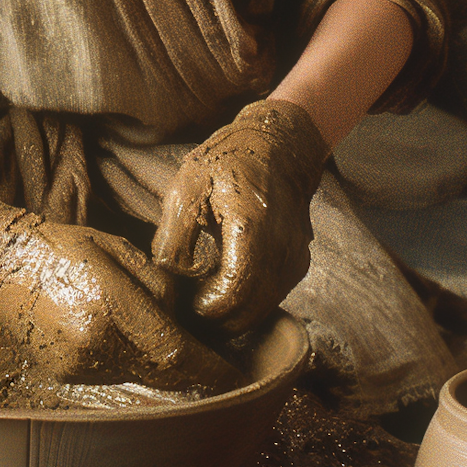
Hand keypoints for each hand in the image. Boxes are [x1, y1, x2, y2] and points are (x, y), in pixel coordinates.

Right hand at [0, 189, 240, 393]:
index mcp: (108, 307)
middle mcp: (93, 344)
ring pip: (139, 375)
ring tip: (170, 341)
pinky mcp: (65, 372)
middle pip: (161, 373)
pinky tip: (127, 338)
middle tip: (219, 366)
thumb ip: (159, 285)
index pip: (175, 352)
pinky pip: (113, 372)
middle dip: (193, 372)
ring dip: (160, 365)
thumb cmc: (62, 246)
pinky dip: (130, 361)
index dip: (211, 368)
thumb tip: (185, 318)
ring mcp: (76, 363)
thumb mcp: (118, 249)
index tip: (236, 375)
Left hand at [151, 101, 328, 333]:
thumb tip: (169, 276)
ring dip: (233, 316)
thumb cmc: (227, 161)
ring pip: (263, 310)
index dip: (208, 309)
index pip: (234, 292)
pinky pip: (272, 298)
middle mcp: (280, 249)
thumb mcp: (186, 186)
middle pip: (250, 311)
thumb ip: (174, 235)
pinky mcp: (297, 264)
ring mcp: (293, 258)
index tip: (185, 304)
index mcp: (251, 227)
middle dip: (217, 321)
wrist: (279, 146)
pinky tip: (225, 292)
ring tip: (202, 302)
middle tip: (187, 313)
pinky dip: (249, 305)